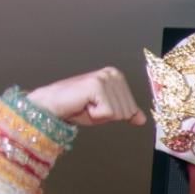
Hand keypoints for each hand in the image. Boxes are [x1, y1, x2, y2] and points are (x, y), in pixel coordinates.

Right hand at [24, 68, 146, 127]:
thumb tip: (142, 119)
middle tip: (90, 106)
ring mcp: (105, 78)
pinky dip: (95, 116)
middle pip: (127, 111)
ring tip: (86, 105)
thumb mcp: (107, 112)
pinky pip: (109, 113)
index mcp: (117, 76)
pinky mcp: (97, 86)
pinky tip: (84, 105)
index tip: (97, 106)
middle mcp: (113, 74)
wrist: (52, 105)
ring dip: (101, 115)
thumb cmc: (77, 107)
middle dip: (108, 115)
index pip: (132, 108)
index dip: (113, 114)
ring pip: (119, 113)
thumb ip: (126, 113)